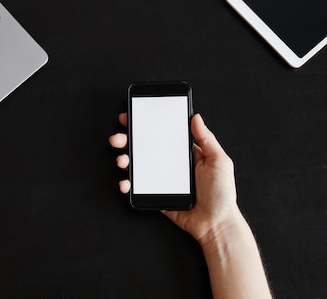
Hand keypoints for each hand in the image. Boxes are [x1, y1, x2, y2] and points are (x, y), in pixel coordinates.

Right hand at [109, 113, 242, 244]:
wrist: (215, 224)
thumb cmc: (222, 194)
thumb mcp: (219, 161)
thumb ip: (207, 139)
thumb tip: (196, 117)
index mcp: (183, 154)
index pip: (161, 135)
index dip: (145, 126)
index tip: (132, 118)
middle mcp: (169, 164)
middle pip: (143, 148)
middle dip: (127, 141)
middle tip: (118, 139)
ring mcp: (160, 180)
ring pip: (136, 166)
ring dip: (124, 160)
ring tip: (122, 160)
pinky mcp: (155, 195)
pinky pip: (137, 187)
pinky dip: (127, 184)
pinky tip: (125, 183)